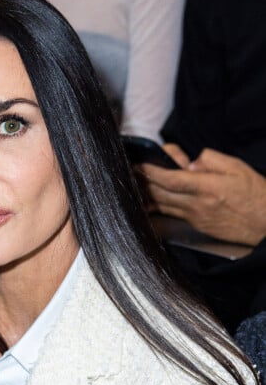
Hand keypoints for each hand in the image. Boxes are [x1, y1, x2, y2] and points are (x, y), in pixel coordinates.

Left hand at [143, 147, 265, 245]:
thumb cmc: (256, 195)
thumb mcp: (238, 168)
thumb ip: (211, 160)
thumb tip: (190, 162)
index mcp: (208, 187)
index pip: (171, 180)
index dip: (151, 172)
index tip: (139, 164)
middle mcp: (197, 204)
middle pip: (160, 193)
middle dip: (143, 181)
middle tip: (131, 170)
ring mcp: (194, 217)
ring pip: (162, 205)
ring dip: (147, 193)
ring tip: (135, 181)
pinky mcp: (195, 224)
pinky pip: (170, 213)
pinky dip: (157, 205)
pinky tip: (147, 200)